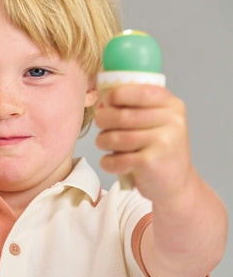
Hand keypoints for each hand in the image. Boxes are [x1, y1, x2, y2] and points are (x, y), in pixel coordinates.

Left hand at [94, 84, 192, 201]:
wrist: (177, 184)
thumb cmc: (160, 149)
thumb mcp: (159, 122)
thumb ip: (138, 107)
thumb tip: (103, 100)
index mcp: (173, 106)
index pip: (141, 92)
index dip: (117, 95)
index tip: (107, 101)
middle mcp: (171, 122)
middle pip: (123, 115)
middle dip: (104, 120)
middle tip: (101, 125)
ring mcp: (162, 143)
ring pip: (116, 137)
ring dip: (103, 141)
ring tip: (104, 144)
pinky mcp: (151, 163)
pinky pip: (116, 159)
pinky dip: (107, 162)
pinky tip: (111, 162)